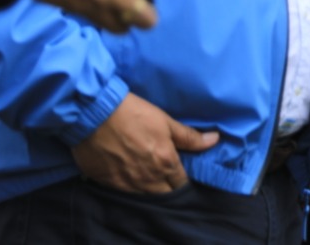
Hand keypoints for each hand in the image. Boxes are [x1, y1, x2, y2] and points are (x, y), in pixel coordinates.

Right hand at [71, 93, 219, 193]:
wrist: (95, 114)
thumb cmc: (134, 114)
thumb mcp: (165, 122)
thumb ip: (190, 137)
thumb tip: (215, 140)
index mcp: (166, 163)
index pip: (181, 183)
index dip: (182, 177)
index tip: (181, 170)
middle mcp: (148, 178)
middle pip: (165, 193)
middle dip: (169, 186)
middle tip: (166, 173)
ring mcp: (127, 183)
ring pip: (145, 195)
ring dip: (150, 188)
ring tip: (149, 174)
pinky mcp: (108, 183)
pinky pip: (125, 192)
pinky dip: (131, 186)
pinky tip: (130, 175)